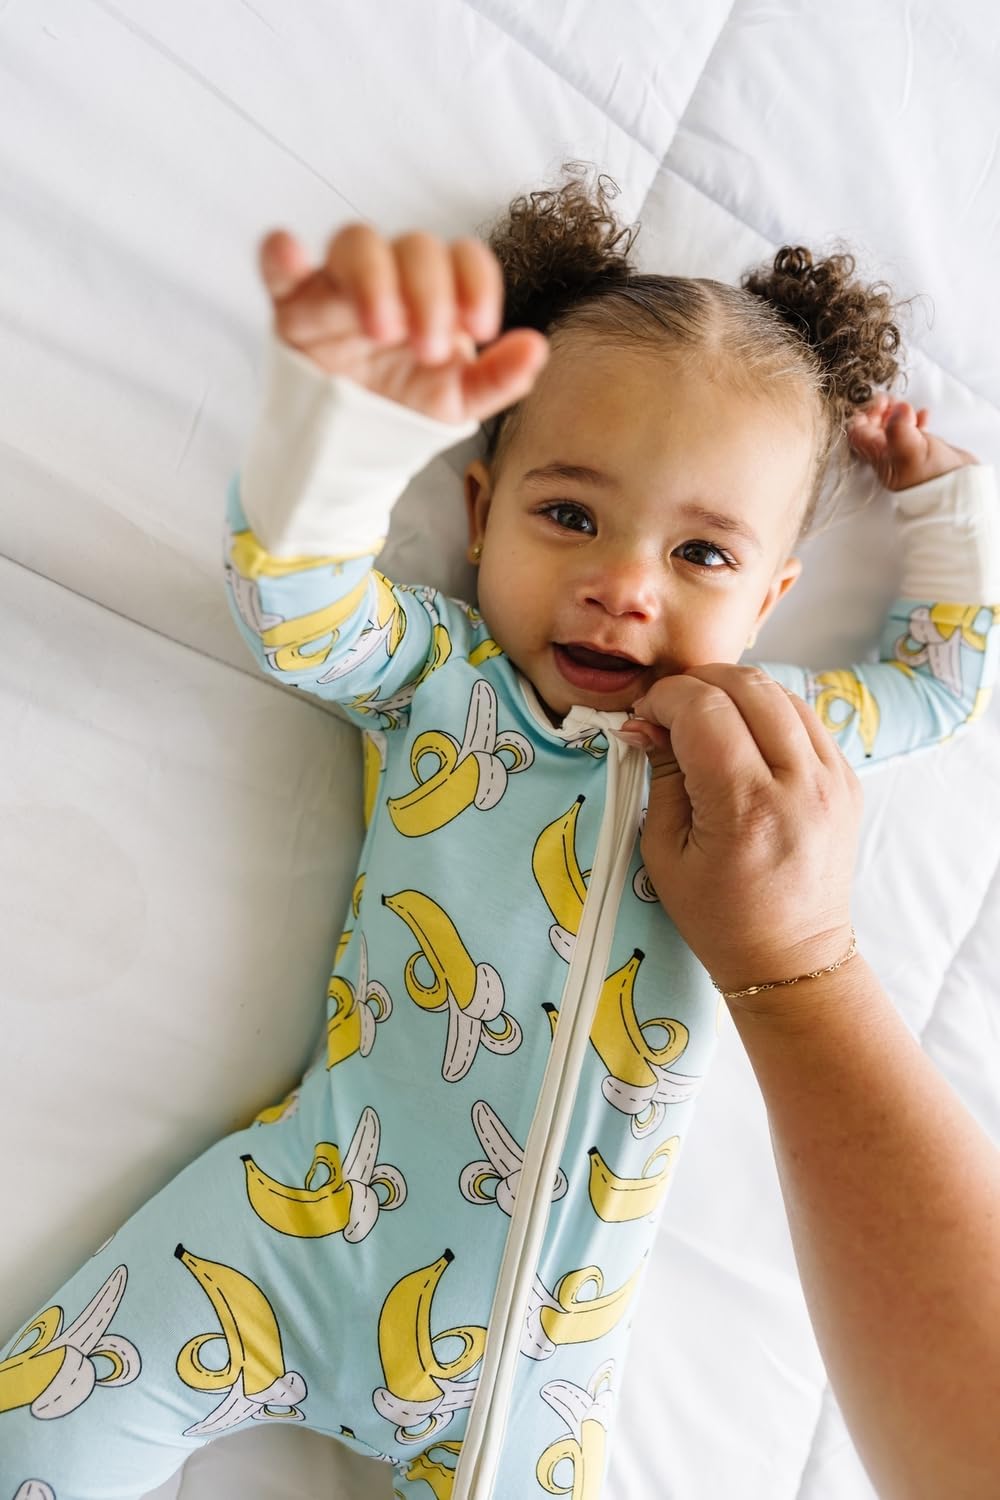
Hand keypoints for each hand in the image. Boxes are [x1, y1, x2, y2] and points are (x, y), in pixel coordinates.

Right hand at [257, 223, 548, 426]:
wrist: (351, 451)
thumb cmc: (405, 410)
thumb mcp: (458, 403)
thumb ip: (499, 379)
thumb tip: (535, 347)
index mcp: (434, 294)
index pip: (462, 257)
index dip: (477, 281)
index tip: (483, 329)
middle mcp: (390, 280)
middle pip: (412, 245)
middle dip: (429, 291)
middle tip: (430, 348)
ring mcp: (339, 289)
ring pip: (354, 242)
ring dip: (374, 278)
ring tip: (384, 331)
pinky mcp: (293, 309)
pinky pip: (278, 267)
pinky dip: (281, 254)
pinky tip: (291, 255)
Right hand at [625, 665, 862, 1009]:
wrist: (792, 956)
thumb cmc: (718, 916)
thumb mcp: (663, 851)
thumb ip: (658, 775)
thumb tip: (645, 722)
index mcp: (746, 808)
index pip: (703, 709)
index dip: (665, 699)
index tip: (645, 718)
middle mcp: (798, 785)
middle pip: (746, 686)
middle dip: (697, 685)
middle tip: (672, 712)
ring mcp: (833, 779)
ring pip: (780, 692)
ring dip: (734, 693)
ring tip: (707, 722)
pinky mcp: (848, 780)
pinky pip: (805, 718)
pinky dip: (768, 713)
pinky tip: (744, 741)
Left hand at [847, 395, 977, 490]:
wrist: (958, 492)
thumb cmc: (932, 479)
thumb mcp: (910, 452)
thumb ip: (899, 429)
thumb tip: (898, 408)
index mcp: (879, 457)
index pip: (859, 433)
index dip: (865, 414)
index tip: (880, 402)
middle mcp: (889, 455)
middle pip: (873, 428)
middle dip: (880, 411)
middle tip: (891, 400)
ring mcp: (905, 452)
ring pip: (893, 428)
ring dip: (897, 413)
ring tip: (905, 405)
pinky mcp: (922, 450)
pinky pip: (914, 430)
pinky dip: (916, 419)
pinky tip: (925, 415)